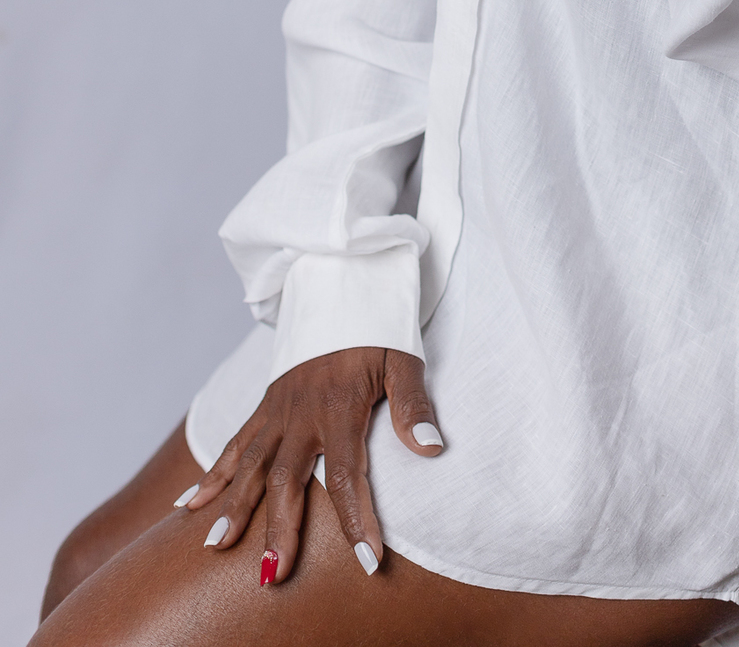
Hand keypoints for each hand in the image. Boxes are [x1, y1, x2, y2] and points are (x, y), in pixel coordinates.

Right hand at [178, 346, 440, 583]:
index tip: (368, 561)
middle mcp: (302, 411)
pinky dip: (212, 473)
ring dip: (232, 506)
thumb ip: (413, 405)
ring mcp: (278, 408)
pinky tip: (188, 506)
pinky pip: (234, 441)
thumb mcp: (404, 359)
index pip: (347, 474)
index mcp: (340, 405)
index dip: (357, 520)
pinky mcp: (266, 403)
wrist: (345, 282)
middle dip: (278, 528)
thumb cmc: (381, 326)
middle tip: (272, 575)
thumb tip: (431, 449)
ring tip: (215, 549)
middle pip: (284, 478)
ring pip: (249, 464)